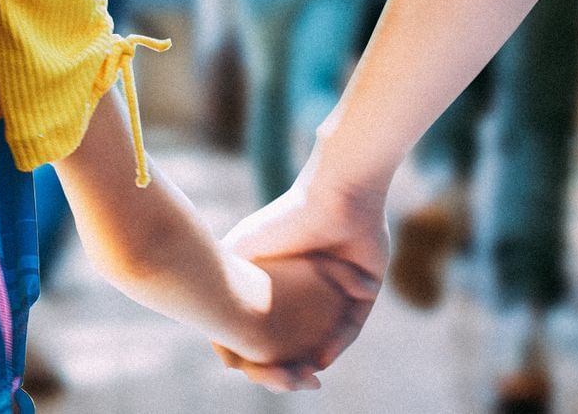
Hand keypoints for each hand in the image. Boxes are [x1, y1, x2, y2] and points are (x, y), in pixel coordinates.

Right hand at [212, 174, 389, 389]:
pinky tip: (321, 358)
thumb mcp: (241, 252)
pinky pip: (352, 327)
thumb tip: (214, 334)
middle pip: (298, 340)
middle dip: (288, 362)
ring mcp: (338, 293)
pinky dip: (337, 343)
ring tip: (299, 374)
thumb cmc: (283, 221)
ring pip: (324, 338)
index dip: (257, 350)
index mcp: (284, 283)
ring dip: (312, 359)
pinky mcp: (364, 294)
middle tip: (279, 377)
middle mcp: (311, 290)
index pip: (270, 328)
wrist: (330, 200)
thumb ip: (223, 286)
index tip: (244, 366)